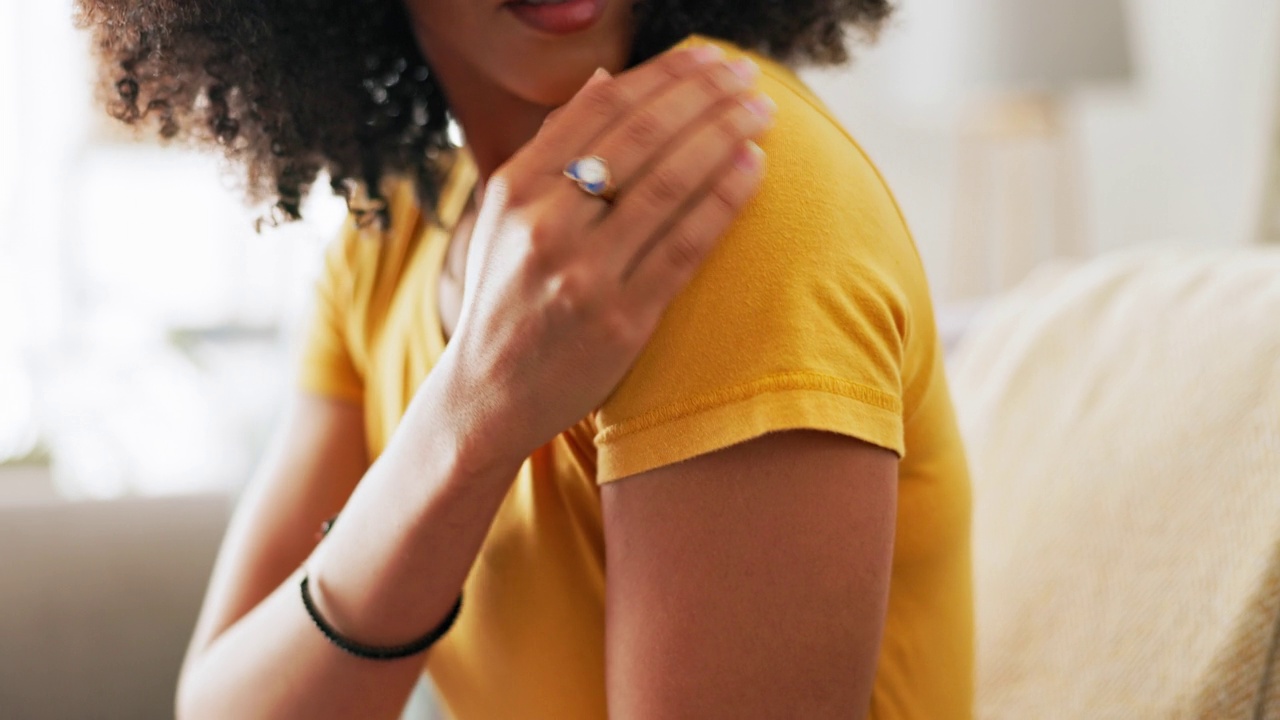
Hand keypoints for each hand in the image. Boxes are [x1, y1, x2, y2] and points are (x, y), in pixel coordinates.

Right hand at [437, 46, 774, 470]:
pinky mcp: (622, 319)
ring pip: (670, 185)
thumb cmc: (506, 295)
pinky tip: (753, 168)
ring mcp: (584, 274)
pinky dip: (725, 199)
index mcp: (515, 189)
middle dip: (703, 96)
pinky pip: (686, 245)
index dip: (662, 75)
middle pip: (641, 138)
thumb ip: (550, 148)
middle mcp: (545, 225)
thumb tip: (603, 80)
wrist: (490, 393)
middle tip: (748, 76)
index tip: (707, 58)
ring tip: (762, 113)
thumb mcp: (504, 216)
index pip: (600, 110)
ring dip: (724, 137)